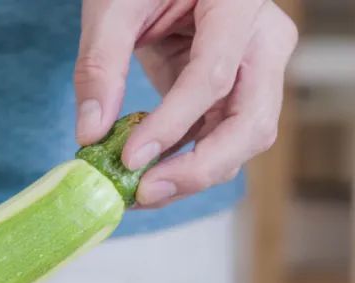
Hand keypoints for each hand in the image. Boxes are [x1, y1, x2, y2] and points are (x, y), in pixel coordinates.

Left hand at [75, 0, 297, 206]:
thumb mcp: (114, 4)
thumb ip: (99, 63)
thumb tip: (90, 134)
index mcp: (238, 5)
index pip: (214, 77)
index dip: (172, 123)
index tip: (130, 157)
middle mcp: (264, 42)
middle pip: (251, 123)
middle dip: (199, 168)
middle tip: (144, 192)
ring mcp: (259, 71)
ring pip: (242, 141)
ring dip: (192, 174)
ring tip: (138, 191)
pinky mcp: (239, 94)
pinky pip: (221, 138)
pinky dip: (186, 162)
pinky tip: (147, 177)